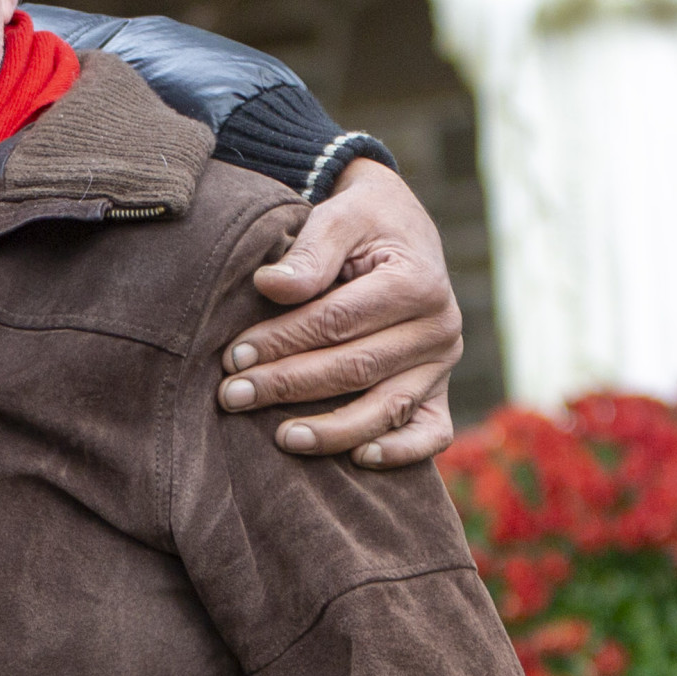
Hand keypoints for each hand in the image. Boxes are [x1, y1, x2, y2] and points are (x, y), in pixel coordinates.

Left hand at [221, 159, 459, 465]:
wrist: (401, 229)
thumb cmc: (362, 223)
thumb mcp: (339, 217)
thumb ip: (309, 251)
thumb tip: (270, 285)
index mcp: (417, 283)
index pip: (338, 322)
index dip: (283, 340)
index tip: (234, 356)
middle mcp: (440, 328)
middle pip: (356, 368)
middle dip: (288, 385)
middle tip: (233, 397)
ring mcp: (443, 364)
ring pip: (387, 408)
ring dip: (332, 430)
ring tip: (281, 439)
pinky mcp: (440, 389)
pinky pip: (430, 432)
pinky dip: (399, 452)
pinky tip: (358, 458)